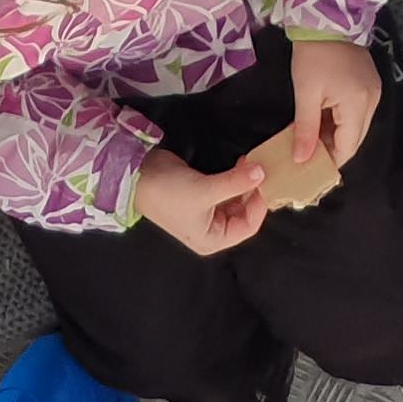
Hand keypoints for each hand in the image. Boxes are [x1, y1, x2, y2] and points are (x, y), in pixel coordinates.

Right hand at [130, 146, 269, 254]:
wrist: (136, 176)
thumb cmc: (168, 193)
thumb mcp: (205, 190)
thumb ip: (236, 182)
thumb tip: (261, 172)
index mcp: (213, 239)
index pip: (249, 226)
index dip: (259, 204)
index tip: (266, 181)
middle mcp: (213, 229)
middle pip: (244, 211)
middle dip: (253, 191)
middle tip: (262, 168)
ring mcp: (207, 211)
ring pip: (237, 198)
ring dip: (245, 182)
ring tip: (252, 163)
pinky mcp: (203, 193)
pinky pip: (227, 188)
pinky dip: (235, 177)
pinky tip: (241, 163)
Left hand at [281, 33, 382, 167]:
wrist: (327, 19)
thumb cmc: (314, 54)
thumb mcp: (305, 94)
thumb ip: (305, 129)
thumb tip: (301, 158)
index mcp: (358, 105)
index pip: (347, 147)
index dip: (329, 161)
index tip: (309, 168)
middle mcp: (372, 101)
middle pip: (354, 139)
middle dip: (332, 149)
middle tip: (307, 155)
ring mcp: (374, 92)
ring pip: (356, 127)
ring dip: (335, 135)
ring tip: (311, 137)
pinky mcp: (370, 84)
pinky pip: (357, 113)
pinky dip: (341, 121)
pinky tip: (323, 120)